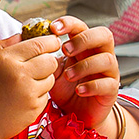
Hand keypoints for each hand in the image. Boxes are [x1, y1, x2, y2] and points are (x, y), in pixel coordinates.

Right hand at [0, 32, 60, 138]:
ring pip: (51, 79)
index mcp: (6, 59)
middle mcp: (19, 74)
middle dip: (49, 61)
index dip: (51, 42)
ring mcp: (28, 93)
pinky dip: (37, 96)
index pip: (40, 44)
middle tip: (40, 65)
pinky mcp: (33, 109)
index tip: (52, 43)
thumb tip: (25, 33)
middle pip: (51, 61)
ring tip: (25, 85)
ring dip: (43, 80)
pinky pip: (46, 96)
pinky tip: (21, 100)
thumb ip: (7, 45)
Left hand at [49, 15, 118, 129]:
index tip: (53, 28)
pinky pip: (108, 84)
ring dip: (85, 65)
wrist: (77, 114)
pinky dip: (92, 86)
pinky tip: (79, 90)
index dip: (70, 23)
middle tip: (65, 50)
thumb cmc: (65, 89)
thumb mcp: (52, 72)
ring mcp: (108, 72)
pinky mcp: (112, 91)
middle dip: (84, 40)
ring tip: (69, 75)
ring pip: (107, 59)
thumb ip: (46, 58)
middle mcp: (100, 55)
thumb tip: (27, 42)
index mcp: (85, 47)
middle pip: (103, 35)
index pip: (82, 27)